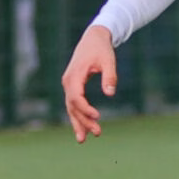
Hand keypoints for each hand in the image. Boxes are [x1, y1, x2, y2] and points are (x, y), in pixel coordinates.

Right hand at [61, 24, 117, 142]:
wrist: (93, 38)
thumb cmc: (101, 48)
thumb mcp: (108, 60)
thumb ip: (110, 76)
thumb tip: (110, 93)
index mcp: (74, 76)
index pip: (76, 98)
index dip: (85, 109)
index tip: (98, 116)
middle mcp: (68, 82)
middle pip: (73, 106)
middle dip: (83, 121)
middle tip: (98, 133)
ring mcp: (69, 85)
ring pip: (71, 108)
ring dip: (78, 123)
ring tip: (84, 140)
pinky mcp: (73, 86)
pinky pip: (73, 105)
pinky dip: (78, 116)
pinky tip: (83, 129)